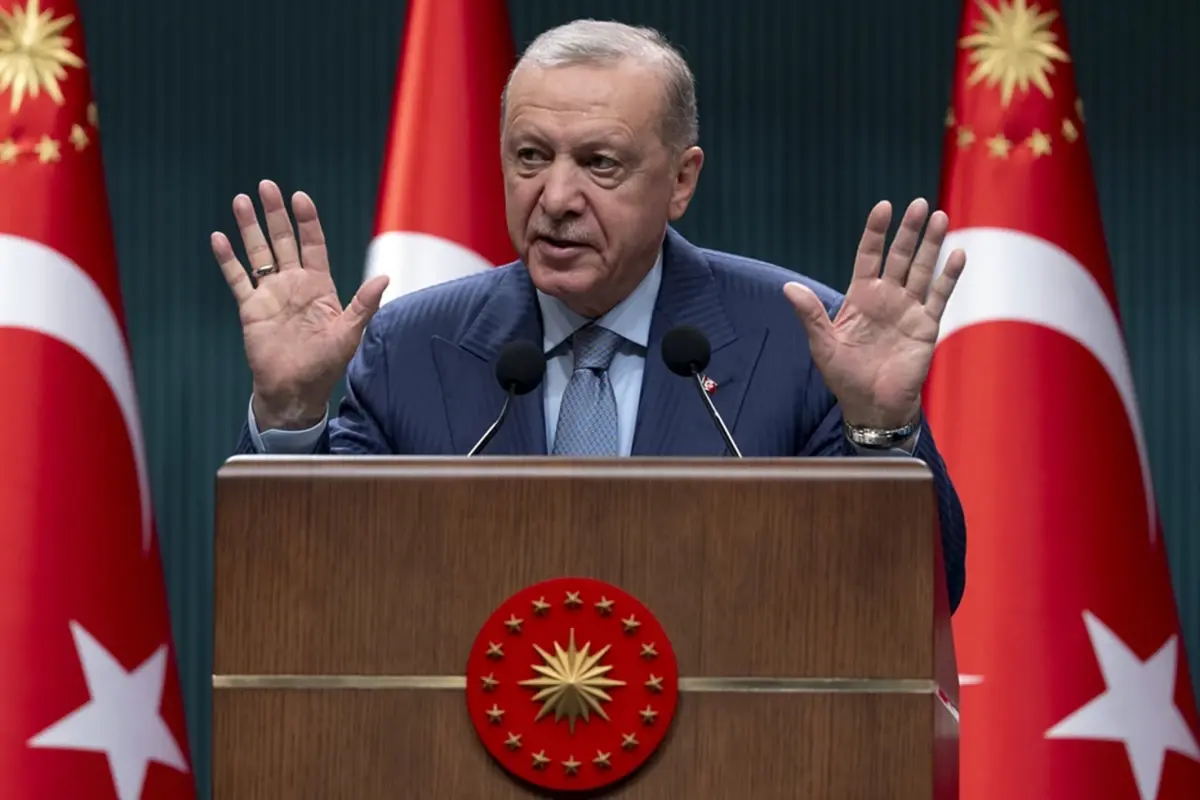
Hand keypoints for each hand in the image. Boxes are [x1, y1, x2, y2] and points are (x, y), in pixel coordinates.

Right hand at [212, 180, 388, 428]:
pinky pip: (238, 278)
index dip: (307, 221)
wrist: (295, 390)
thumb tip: (384, 277)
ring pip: (258, 253)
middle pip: (283, 240)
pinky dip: (228, 259)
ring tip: (240, 200)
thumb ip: (364, 304)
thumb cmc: (326, 365)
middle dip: (275, 214)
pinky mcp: (251, 308)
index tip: (300, 198)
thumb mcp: (349, 333)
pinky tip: (218, 237)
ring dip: (249, 227)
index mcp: (320, 286)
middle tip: (266, 185)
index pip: (313, 244)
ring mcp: (271, 294)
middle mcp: (294, 284)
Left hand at [783, 198, 965, 428]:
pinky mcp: (926, 326)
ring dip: (931, 245)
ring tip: (940, 217)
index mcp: (860, 297)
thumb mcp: (822, 345)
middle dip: (910, 231)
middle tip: (920, 204)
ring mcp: (909, 310)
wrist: (872, 406)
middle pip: (900, 257)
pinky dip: (948, 276)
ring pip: (923, 270)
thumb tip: (787, 288)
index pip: (869, 256)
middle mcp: (887, 298)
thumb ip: (810, 314)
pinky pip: (939, 297)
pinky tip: (956, 254)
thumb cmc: (845, 377)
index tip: (883, 207)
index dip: (876, 233)